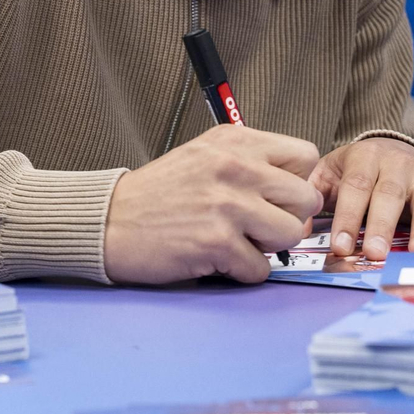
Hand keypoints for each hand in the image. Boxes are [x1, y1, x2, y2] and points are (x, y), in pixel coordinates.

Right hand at [104, 124, 324, 284]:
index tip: (276, 197)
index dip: (296, 181)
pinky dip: (242, 272)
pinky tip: (218, 260)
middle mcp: (236, 167)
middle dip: (288, 218)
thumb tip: (296, 196)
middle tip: (260, 226)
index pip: (305, 155)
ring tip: (239, 242)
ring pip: (291, 234)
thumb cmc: (157, 193)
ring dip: (268, 247)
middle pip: (306, 198)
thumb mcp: (205, 156)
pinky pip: (260, 268)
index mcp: (235, 141)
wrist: (108, 220)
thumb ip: (250, 164)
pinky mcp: (217, 242)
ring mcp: (228, 204)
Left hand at [310, 137, 413, 259]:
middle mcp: (400, 165)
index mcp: (367, 158)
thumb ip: (314, 192)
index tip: (339, 245)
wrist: (391, 143)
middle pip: (390, 197)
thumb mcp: (330, 170)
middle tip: (374, 253)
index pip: (356, 188)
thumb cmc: (356, 168)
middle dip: (381, 226)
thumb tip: (294, 225)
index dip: (348, 216)